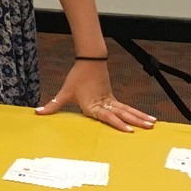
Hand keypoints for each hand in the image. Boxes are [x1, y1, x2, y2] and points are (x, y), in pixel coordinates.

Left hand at [34, 60, 154, 131]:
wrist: (89, 61)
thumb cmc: (77, 77)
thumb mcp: (64, 92)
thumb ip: (53, 105)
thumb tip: (38, 112)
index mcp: (93, 105)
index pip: (108, 116)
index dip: (118, 123)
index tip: (129, 130)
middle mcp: (105, 103)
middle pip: (122, 113)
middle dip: (135, 122)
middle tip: (148, 129)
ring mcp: (111, 100)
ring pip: (127, 110)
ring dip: (140, 117)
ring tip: (152, 124)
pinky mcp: (113, 97)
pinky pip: (126, 107)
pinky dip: (136, 112)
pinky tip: (146, 117)